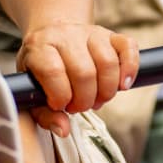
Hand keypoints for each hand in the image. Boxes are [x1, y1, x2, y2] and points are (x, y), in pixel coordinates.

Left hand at [16, 20, 139, 137]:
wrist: (52, 36)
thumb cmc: (41, 69)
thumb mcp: (32, 90)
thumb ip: (44, 114)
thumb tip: (63, 129)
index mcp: (40, 47)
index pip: (53, 71)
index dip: (60, 96)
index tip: (60, 105)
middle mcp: (65, 35)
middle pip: (84, 72)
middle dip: (85, 100)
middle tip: (79, 106)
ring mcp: (90, 32)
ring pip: (108, 62)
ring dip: (106, 91)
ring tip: (97, 99)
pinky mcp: (111, 35)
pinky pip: (128, 48)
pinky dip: (130, 69)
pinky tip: (122, 86)